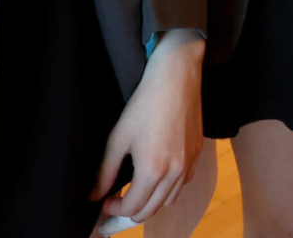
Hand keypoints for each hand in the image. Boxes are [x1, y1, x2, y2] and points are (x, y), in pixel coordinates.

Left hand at [92, 28, 204, 222]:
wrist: (177, 79)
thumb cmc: (144, 105)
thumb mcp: (118, 139)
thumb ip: (105, 172)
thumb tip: (95, 195)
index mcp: (152, 170)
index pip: (132, 208)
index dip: (113, 209)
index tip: (104, 200)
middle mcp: (174, 173)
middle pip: (150, 210)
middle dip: (130, 212)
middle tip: (115, 202)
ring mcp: (188, 164)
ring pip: (168, 201)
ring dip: (150, 203)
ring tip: (135, 191)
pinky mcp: (197, 154)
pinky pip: (182, 184)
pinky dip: (168, 190)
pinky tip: (157, 177)